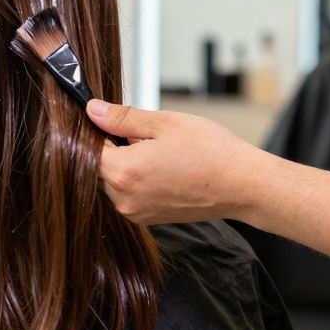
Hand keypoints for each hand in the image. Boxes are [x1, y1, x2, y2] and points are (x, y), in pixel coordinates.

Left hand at [85, 100, 274, 224]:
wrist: (243, 185)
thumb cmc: (210, 152)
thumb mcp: (164, 123)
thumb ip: (122, 118)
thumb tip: (92, 110)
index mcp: (123, 172)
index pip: (86, 149)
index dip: (96, 131)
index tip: (109, 120)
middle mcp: (124, 198)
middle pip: (97, 167)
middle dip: (112, 149)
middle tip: (141, 136)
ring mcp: (135, 212)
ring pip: (111, 182)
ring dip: (124, 165)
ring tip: (156, 154)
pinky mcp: (147, 219)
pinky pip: (127, 195)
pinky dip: (136, 180)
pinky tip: (161, 169)